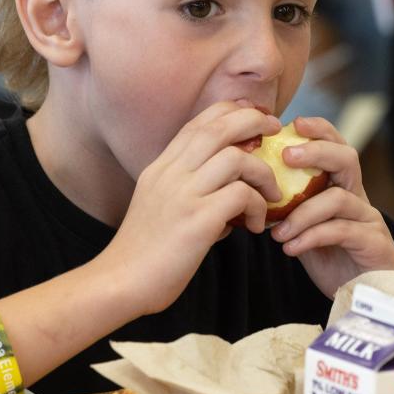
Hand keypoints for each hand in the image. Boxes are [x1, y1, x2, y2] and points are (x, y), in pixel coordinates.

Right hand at [101, 101, 282, 315]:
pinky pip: (242, 195)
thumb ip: (189, 191)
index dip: (231, 111)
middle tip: (274, 130)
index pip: (199, 121)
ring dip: (263, 173)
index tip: (253, 119)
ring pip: (236, 158)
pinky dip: (257, 207)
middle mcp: (171, 173)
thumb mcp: (159, 205)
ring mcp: (183, 194)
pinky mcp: (198, 220)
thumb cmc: (144, 252)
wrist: (119, 282)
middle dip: (253, 120)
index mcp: (161, 166)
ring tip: (271, 195)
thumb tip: (229, 194)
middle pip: (219, 126)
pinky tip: (254, 225)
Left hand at [269, 117, 393, 297]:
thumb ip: (288, 207)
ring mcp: (368, 219)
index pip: (336, 145)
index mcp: (342, 186)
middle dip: (316, 151)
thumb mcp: (305, 227)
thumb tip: (247, 188)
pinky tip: (289, 248)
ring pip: (339, 198)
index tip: (293, 122)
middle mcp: (358, 197)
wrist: (367, 296)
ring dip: (302, 212)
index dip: (319, 130)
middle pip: (346, 158)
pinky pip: (341, 231)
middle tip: (285, 156)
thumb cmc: (331, 257)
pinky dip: (311, 236)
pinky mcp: (372, 243)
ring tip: (278, 230)